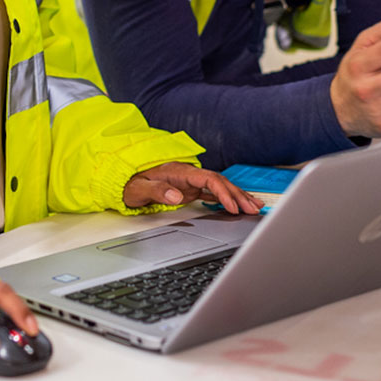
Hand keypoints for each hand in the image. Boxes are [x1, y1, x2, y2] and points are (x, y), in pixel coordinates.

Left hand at [123, 161, 263, 213]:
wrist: (124, 180)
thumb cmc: (130, 184)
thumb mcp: (139, 188)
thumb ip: (157, 191)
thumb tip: (176, 196)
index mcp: (179, 171)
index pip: (208, 179)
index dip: (223, 192)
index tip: (232, 207)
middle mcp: (188, 174)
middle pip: (219, 182)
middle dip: (238, 195)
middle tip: (254, 209)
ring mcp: (190, 181)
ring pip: (220, 186)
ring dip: (237, 196)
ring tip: (255, 206)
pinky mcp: (190, 188)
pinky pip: (213, 192)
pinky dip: (227, 198)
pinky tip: (238, 206)